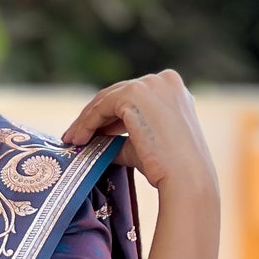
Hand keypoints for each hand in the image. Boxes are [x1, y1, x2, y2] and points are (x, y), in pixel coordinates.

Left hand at [61, 70, 218, 200]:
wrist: (186, 178)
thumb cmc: (169, 168)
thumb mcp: (144, 145)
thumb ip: (122, 138)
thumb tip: (96, 142)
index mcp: (173, 89)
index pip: (132, 97)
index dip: (108, 115)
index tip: (91, 132)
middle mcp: (164, 80)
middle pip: (117, 95)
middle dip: (94, 116)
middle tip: (75, 136)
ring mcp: (150, 84)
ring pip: (106, 99)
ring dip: (86, 121)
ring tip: (72, 140)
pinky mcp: (134, 94)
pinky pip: (101, 107)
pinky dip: (87, 123)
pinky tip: (78, 139)